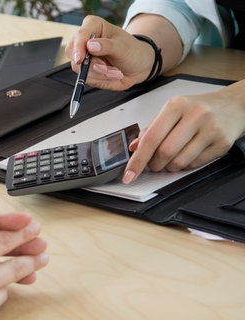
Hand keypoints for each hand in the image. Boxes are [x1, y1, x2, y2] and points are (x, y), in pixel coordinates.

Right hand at [65, 15, 181, 90]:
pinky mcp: (85, 70)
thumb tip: (90, 45)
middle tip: (104, 68)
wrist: (138, 67)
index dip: (78, 46)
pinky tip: (112, 74)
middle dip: (89, 64)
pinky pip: (85, 78)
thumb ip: (107, 45)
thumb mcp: (123, 46)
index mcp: (93, 26)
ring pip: (78, 67)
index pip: (80, 34)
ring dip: (99, 74)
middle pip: (72, 51)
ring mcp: (84, 56)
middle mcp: (85, 41)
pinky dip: (100, 79)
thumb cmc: (132, 51)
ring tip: (115, 71)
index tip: (81, 58)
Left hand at [123, 81, 244, 183]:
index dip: (137, 160)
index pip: (151, 137)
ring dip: (169, 168)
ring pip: (180, 162)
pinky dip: (185, 166)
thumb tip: (134, 147)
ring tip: (169, 160)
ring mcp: (211, 129)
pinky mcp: (222, 143)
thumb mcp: (172, 111)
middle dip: (154, 164)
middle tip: (153, 164)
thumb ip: (151, 128)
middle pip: (165, 152)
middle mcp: (195, 115)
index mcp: (176, 105)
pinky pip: (195, 164)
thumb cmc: (197, 108)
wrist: (233, 105)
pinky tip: (186, 156)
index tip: (129, 174)